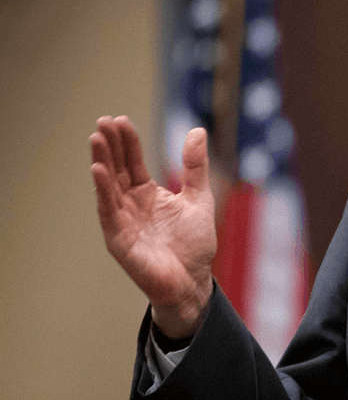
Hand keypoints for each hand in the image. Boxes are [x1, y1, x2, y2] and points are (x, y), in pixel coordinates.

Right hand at [91, 116, 216, 338]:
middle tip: (103, 121)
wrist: (193, 281)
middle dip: (110, 146)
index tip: (121, 119)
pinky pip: (108, 211)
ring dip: (102, 162)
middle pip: (117, 170)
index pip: (133, 162)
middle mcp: (131, 205)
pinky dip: (103, 191)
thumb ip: (195, 167)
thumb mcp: (199, 198)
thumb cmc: (194, 244)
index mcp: (148, 194)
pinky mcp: (118, 239)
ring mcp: (122, 221)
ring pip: (108, 187)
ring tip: (96, 138)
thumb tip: (197, 130)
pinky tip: (98, 170)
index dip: (128, 142)